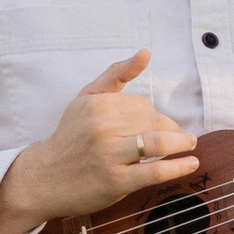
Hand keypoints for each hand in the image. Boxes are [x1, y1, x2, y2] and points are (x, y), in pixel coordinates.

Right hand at [0, 53, 196, 233]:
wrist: (43, 179)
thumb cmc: (70, 137)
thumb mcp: (85, 98)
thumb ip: (115, 75)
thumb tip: (146, 53)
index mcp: (98, 105)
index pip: (144, 105)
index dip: (153, 116)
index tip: (156, 126)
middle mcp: (102, 128)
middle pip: (155, 123)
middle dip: (172, 130)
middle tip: (181, 137)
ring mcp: (109, 155)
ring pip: (159, 144)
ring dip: (182, 143)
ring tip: (189, 145)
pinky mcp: (115, 181)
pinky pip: (155, 171)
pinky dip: (178, 167)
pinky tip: (190, 163)